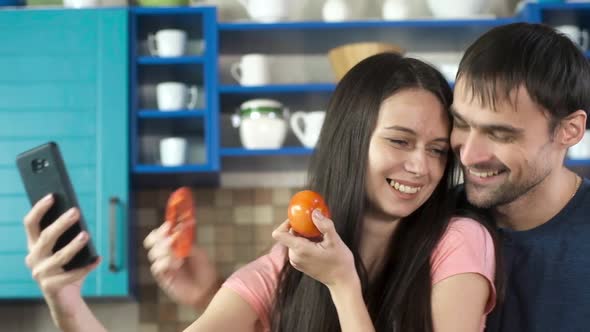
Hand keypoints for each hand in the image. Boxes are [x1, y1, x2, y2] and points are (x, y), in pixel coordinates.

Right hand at [23, 194, 99, 321]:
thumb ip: (68, 235)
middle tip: (76, 211)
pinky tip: (97, 259)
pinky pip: (72, 275)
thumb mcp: (65, 249)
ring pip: (59, 256)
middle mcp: (33, 259)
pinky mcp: (51, 287)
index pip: (31, 224)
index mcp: (34, 246)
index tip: (52, 195)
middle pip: (46, 237)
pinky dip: (87, 266)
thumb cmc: (67, 268)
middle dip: (61, 223)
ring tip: (86, 235)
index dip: (39, 209)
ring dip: (74, 245)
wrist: (65, 299)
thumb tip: (77, 214)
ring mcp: (40, 274)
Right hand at [144, 223, 219, 310]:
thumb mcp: (198, 252)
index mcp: (175, 245)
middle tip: (171, 240)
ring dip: (165, 251)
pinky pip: (156, 267)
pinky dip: (165, 263)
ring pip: (153, 253)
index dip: (163, 229)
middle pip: (152, 241)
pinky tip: (176, 265)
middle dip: (159, 238)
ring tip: (179, 256)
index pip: (162, 233)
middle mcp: (166, 254)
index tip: (169, 226)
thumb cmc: (204, 270)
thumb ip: (187, 242)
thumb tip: (179, 229)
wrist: (207, 288)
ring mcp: (164, 265)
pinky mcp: (163, 277)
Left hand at [271, 209, 356, 288]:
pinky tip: (319, 245)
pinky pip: (297, 247)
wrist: (342, 281)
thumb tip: (315, 213)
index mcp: (300, 249)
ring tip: (320, 238)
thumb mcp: (335, 241)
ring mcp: (296, 261)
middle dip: (301, 228)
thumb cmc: (340, 262)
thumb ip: (324, 225)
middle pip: (289, 235)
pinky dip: (306, 242)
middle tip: (316, 227)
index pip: (279, 233)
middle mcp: (294, 256)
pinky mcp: (299, 263)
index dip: (286, 223)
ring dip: (304, 235)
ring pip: (294, 241)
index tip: (299, 219)